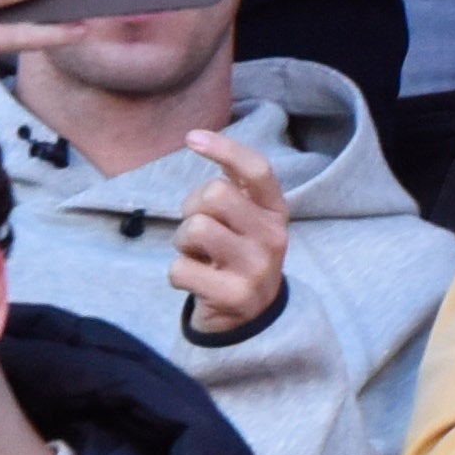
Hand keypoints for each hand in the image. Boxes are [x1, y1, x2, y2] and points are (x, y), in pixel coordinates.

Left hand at [170, 122, 293, 344]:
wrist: (251, 317)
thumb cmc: (238, 255)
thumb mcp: (247, 220)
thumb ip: (233, 187)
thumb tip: (201, 138)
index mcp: (276, 212)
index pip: (256, 170)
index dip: (224, 149)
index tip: (192, 137)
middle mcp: (273, 237)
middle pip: (215, 195)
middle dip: (192, 209)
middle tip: (199, 230)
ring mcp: (256, 267)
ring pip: (196, 229)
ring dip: (183, 242)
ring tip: (198, 256)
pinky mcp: (234, 295)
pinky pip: (180, 269)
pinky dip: (178, 274)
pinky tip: (196, 280)